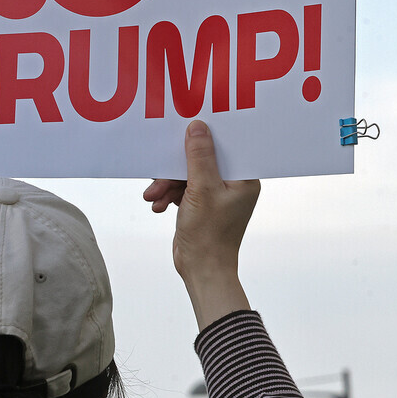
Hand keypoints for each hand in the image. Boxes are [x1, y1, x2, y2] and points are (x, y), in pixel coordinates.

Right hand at [145, 121, 259, 327]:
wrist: (201, 271)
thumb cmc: (209, 236)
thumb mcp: (201, 190)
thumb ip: (199, 157)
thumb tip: (198, 126)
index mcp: (244, 179)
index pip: (225, 147)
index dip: (205, 138)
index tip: (184, 130)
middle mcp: (233, 185)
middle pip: (202, 161)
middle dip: (176, 169)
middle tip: (158, 174)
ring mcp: (216, 196)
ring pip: (188, 176)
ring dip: (167, 185)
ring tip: (152, 196)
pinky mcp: (201, 206)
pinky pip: (182, 190)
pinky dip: (168, 195)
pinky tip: (157, 205)